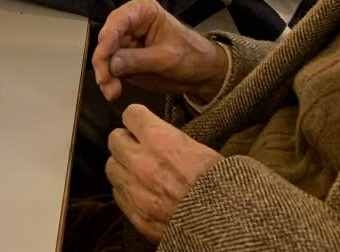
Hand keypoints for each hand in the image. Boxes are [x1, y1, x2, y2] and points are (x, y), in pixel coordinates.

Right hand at [92, 0, 228, 103]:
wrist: (201, 73)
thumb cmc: (191, 56)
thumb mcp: (166, 58)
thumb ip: (138, 60)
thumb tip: (111, 64)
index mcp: (143, 10)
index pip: (118, 21)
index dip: (108, 40)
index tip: (103, 59)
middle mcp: (129, 22)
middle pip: (106, 38)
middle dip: (104, 61)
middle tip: (105, 80)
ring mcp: (125, 40)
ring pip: (104, 55)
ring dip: (105, 75)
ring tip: (112, 91)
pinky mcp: (123, 57)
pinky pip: (109, 68)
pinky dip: (109, 81)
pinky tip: (113, 91)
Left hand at [106, 105, 221, 242]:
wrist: (228, 226)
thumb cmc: (223, 186)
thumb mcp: (201, 150)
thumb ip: (171, 140)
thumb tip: (160, 135)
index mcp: (161, 140)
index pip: (131, 114)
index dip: (138, 118)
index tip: (141, 123)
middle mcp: (142, 162)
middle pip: (115, 139)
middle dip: (126, 141)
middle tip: (137, 147)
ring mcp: (135, 189)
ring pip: (111, 166)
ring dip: (122, 166)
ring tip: (137, 170)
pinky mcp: (136, 214)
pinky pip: (118, 194)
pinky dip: (126, 190)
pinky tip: (140, 191)